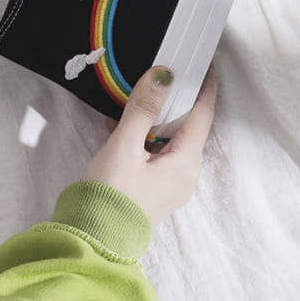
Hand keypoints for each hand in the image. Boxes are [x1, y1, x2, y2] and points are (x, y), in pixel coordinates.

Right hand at [83, 64, 217, 225]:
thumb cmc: (112, 192)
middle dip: (178, 99)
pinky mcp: (154, 188)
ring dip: (155, 117)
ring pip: (170, 138)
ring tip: (135, 97)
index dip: (205, 87)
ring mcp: (171, 183)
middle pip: (188, 126)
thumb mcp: (124, 144)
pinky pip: (157, 152)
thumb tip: (164, 74)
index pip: (202, 115)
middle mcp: (185, 173)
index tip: (206, 63)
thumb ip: (143, 108)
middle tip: (166, 72)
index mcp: (185, 161)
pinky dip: (144, 135)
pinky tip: (119, 126)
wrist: (94, 238)